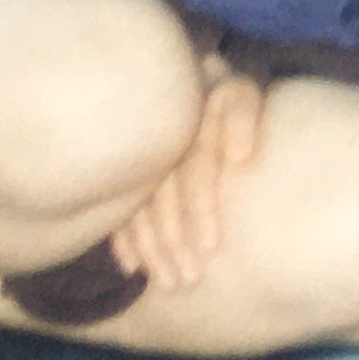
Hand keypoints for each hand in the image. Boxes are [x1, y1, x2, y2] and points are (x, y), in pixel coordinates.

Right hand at [109, 56, 263, 292]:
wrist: (181, 76)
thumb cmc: (223, 93)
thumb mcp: (240, 92)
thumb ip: (243, 117)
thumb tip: (241, 157)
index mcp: (186, 124)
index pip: (193, 172)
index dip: (201, 209)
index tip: (213, 248)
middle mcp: (155, 145)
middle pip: (162, 199)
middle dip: (174, 243)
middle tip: (188, 282)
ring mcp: (134, 160)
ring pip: (138, 211)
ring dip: (151, 250)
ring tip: (167, 283)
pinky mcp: (118, 173)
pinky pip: (115, 211)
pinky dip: (122, 240)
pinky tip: (131, 267)